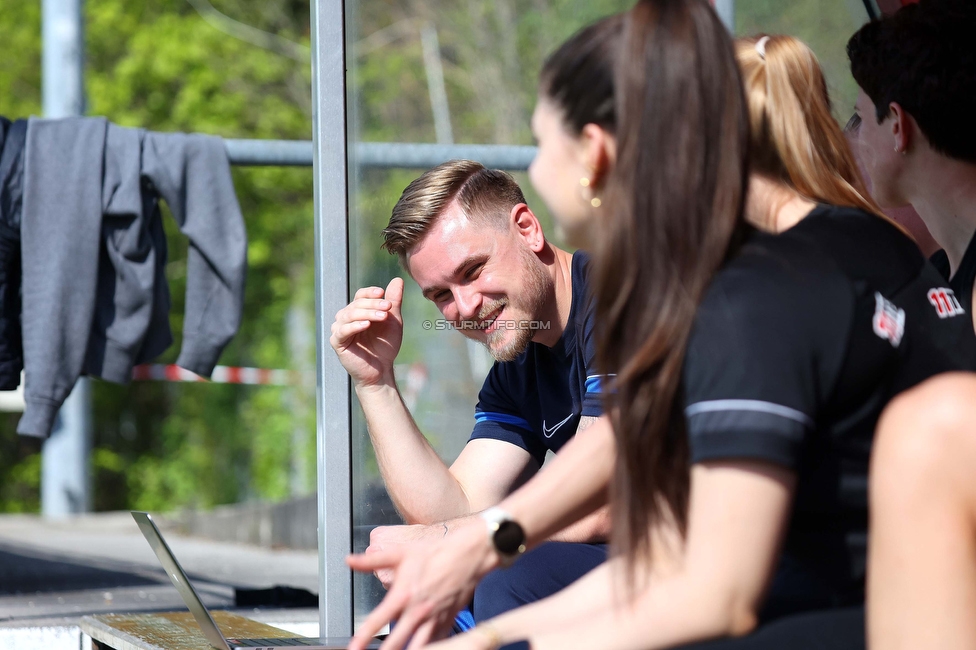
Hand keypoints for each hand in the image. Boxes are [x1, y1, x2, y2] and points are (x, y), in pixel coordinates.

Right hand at [330, 278, 403, 388]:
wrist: (382, 369)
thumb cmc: (385, 345)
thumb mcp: (392, 320)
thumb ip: (394, 301)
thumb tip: (397, 279)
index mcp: (357, 311)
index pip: (360, 295)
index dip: (370, 293)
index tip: (382, 292)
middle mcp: (346, 318)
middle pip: (356, 304)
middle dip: (373, 304)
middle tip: (388, 307)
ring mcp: (339, 329)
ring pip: (349, 315)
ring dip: (367, 313)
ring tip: (382, 316)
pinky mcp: (337, 342)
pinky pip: (343, 330)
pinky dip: (355, 326)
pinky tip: (366, 325)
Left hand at [347, 522, 498, 649]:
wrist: (468, 555)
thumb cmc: (435, 553)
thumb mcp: (401, 553)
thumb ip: (372, 560)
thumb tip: (349, 560)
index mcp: (403, 595)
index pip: (377, 621)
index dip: (362, 637)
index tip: (354, 648)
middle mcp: (417, 611)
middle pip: (395, 642)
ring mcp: (434, 619)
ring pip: (418, 647)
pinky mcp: (448, 621)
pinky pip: (437, 642)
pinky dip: (430, 648)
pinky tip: (422, 649)